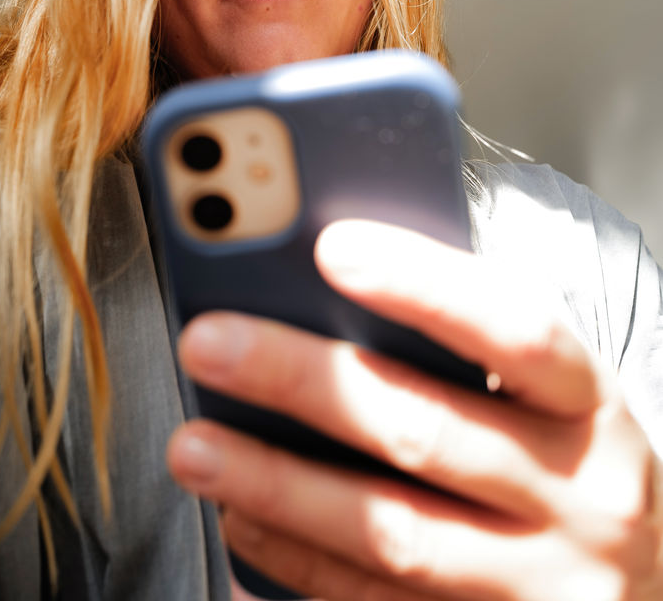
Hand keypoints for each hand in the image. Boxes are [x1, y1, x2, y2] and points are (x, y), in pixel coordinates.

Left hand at [168, 221, 662, 599]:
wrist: (648, 590)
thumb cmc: (561, 458)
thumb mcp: (544, 392)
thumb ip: (460, 339)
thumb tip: (323, 274)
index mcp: (588, 403)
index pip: (512, 327)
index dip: (422, 283)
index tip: (329, 246)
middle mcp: (581, 498)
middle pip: (425, 431)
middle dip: (304, 381)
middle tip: (210, 340)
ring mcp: (542, 587)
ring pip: (391, 534)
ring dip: (278, 486)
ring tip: (195, 445)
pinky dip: (297, 567)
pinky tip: (240, 525)